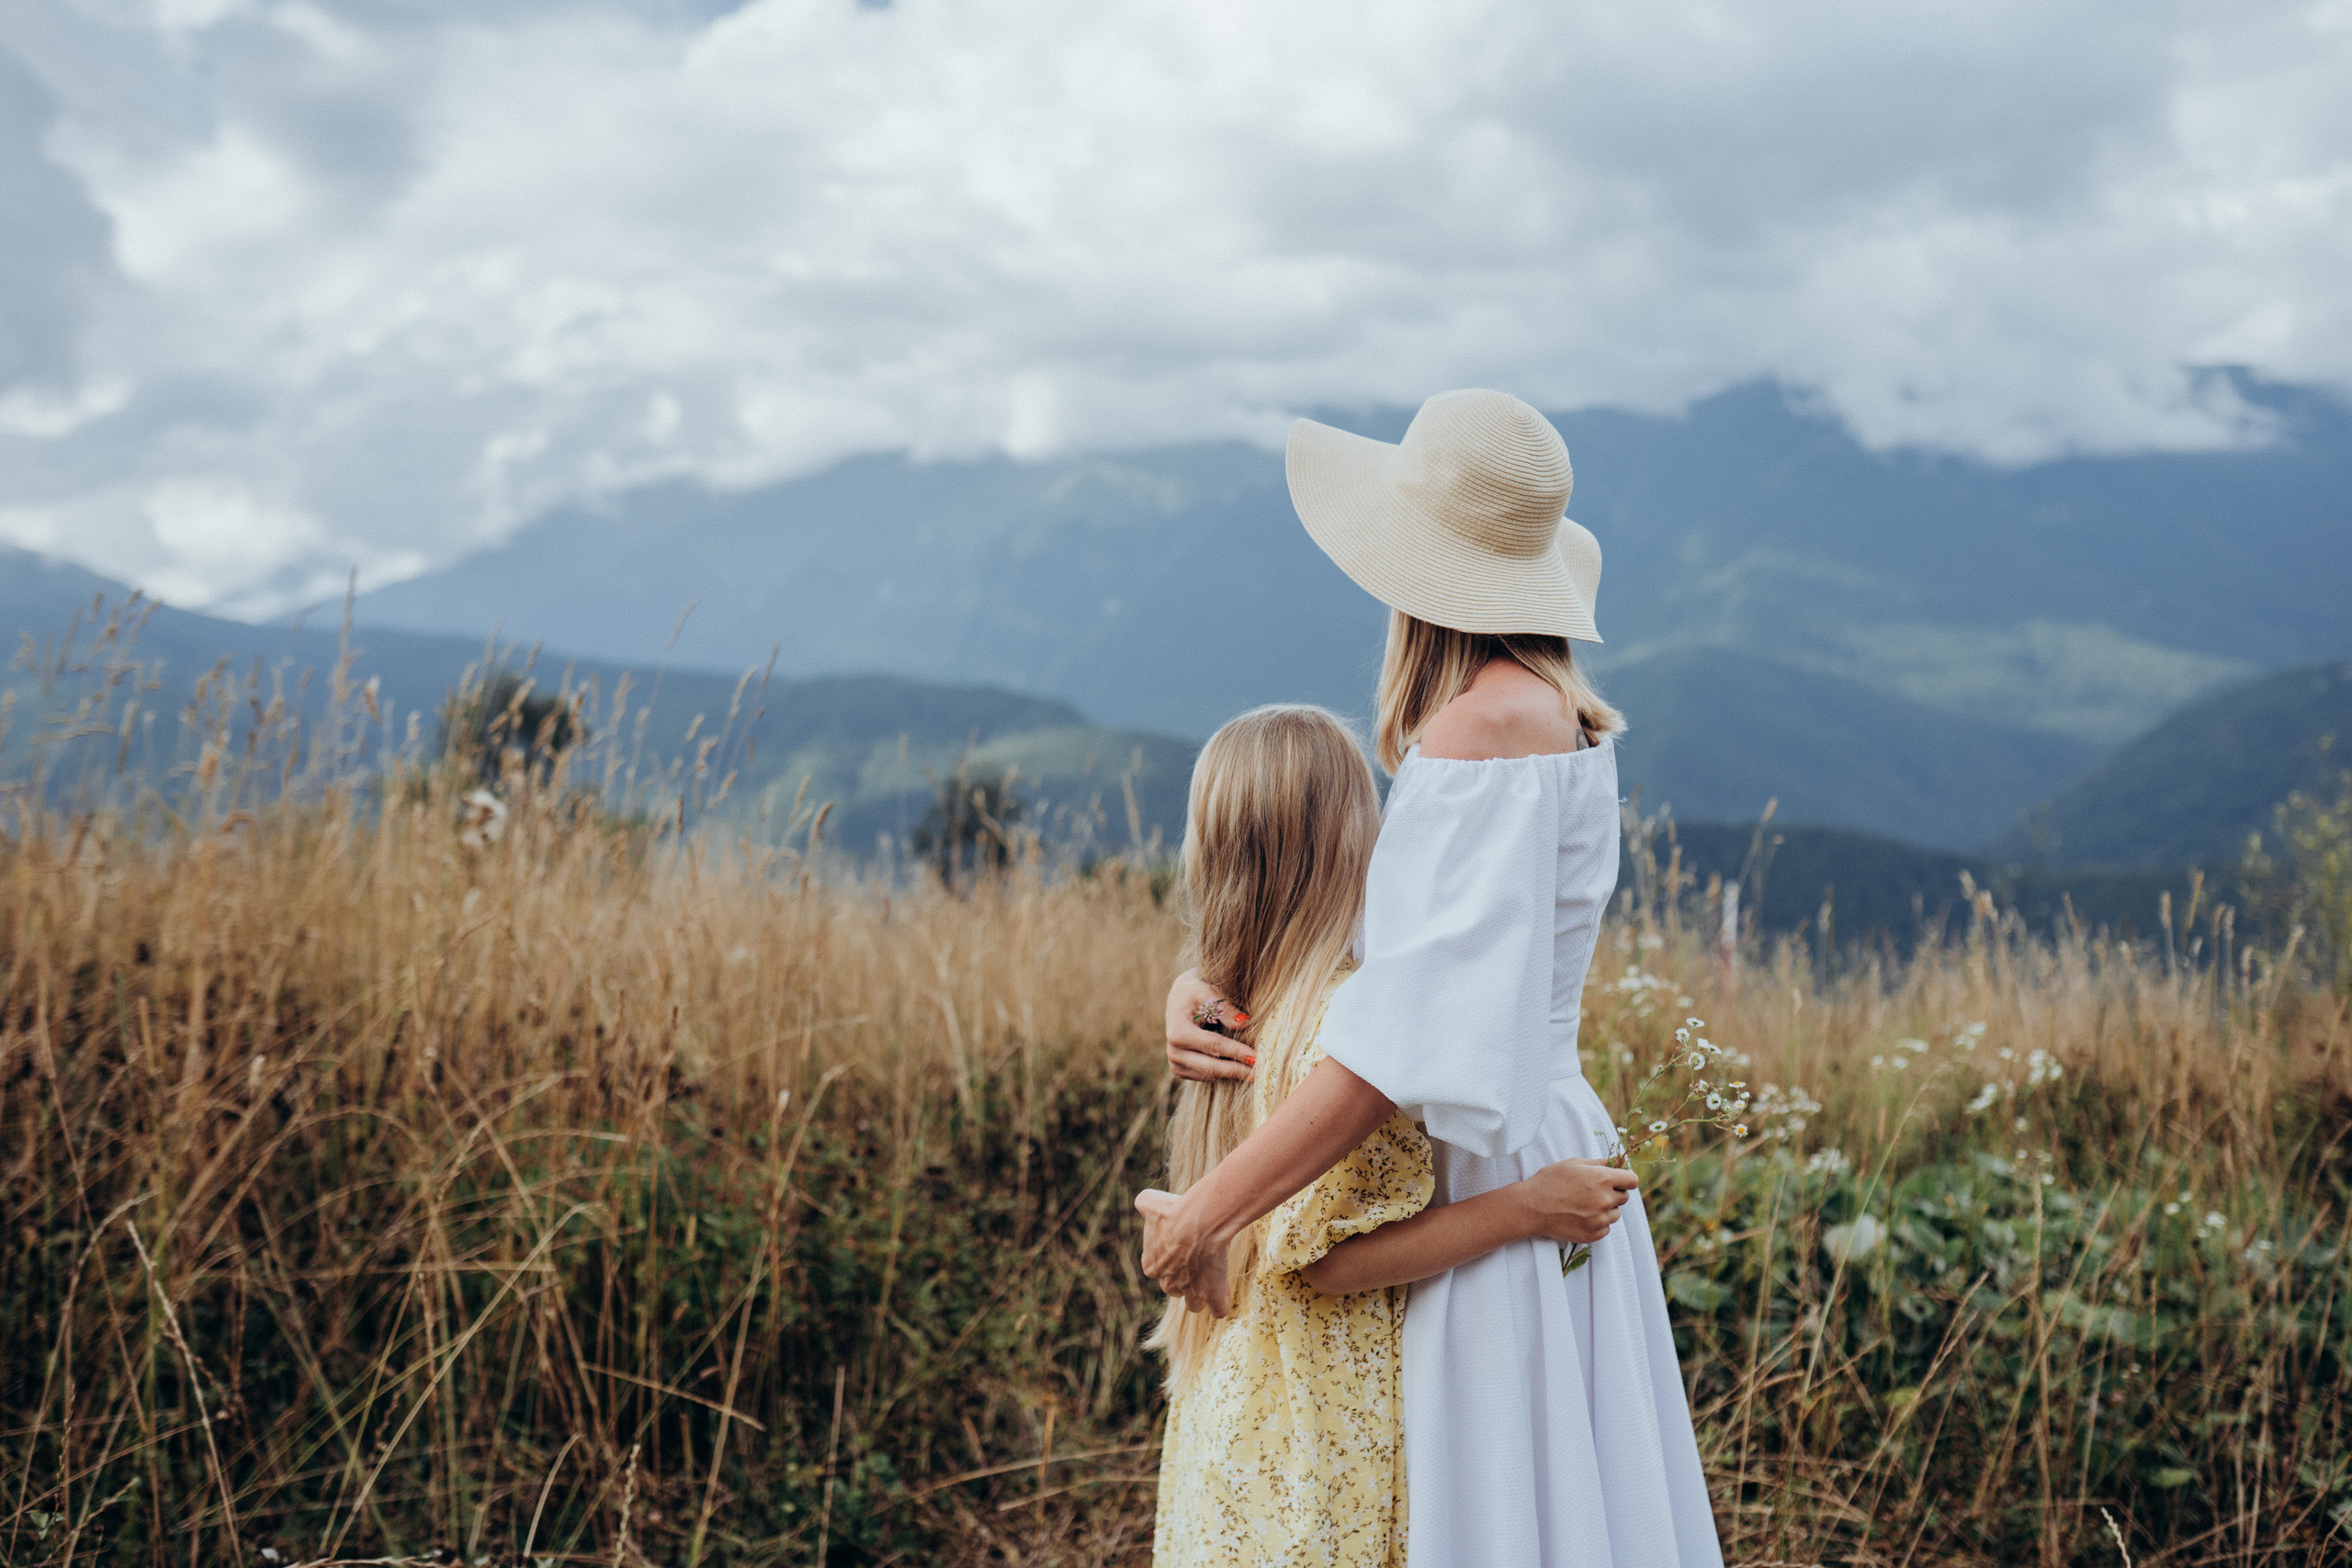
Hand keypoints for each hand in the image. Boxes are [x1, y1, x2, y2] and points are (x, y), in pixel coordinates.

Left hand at [1137, 1187, 1233, 1316]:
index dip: (1174, 1260)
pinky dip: (1222, 1302)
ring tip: (1213, 1280)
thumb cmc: (1176, 1211)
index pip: (1159, 1271)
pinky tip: (1225, 1292)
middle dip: (1186, 1279)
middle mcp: (1167, 1282)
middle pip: (1175, 1288)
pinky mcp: (1211, 1294)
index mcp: (1151, 1265)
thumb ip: (1147, 1204)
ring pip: (1194, 1304)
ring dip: (1201, 1295)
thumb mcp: (1152, 1203)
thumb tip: (1146, 1201)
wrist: (1198, 1220)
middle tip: (1200, 1261)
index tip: (1186, 1247)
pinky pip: (1218, 1309)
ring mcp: (1189, 1291)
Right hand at [1165, 969, 1253, 1083]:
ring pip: (1209, 1075)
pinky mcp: (1180, 1070)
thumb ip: (1226, 1008)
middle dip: (1237, 1070)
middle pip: (1211, 1067)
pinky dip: (1223, 1074)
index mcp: (1178, 1031)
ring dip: (1232, 1074)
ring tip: (1254, 1072)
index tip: (1256, 1057)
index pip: (1213, 1045)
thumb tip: (1244, 1022)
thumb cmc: (1195, 992)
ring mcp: (1175, 1063)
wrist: (1178, 1000)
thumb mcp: (1209, 992)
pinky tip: (1238, 1068)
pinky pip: (1205, 1077)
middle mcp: (1173, 1051)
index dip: (1236, 1052)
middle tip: (1260, 1072)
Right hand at [1509, 1158, 1638, 1245]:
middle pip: (1624, 1198)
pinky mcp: (1593, 1234)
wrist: (1531, 1207)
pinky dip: (1597, 1223)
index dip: (1625, 1179)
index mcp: (1603, 1179)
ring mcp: (1600, 1219)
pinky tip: (1580, 1216)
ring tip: (1584, 1205)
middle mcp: (1605, 1199)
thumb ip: (1599, 1163)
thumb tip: (1618, 1162)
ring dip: (1605, 1210)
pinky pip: (1605, 1228)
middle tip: (1593, 1192)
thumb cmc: (1550, 1181)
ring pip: (1615, 1214)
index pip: (1632, 1180)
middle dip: (1613, 1194)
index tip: (1618, 1181)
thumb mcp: (1573, 1163)